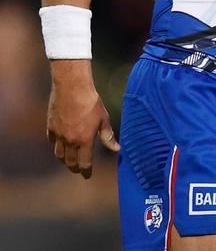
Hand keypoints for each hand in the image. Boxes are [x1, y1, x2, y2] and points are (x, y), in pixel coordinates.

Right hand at [47, 60, 119, 178]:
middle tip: (79, 170)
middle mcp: (69, 141)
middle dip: (75, 168)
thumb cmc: (91, 102)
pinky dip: (56, 147)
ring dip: (64, 160)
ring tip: (69, 161)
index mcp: (84, 140)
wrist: (72, 88)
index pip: (84, 162)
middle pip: (70, 162)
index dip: (86, 171)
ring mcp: (58, 134)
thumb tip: (117, 149)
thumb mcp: (103, 120)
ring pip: (59, 154)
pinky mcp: (50, 127)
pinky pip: (52, 142)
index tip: (88, 175)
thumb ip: (108, 137)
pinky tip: (60, 146)